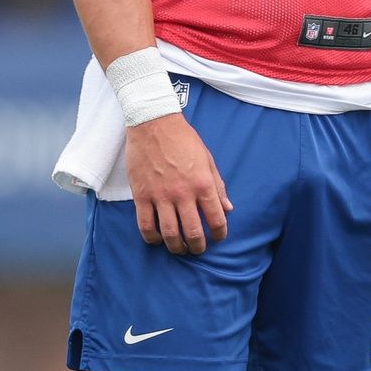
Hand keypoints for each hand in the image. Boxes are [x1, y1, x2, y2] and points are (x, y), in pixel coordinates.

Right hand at [124, 114, 231, 254]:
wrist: (153, 122)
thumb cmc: (183, 139)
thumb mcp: (207, 159)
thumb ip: (218, 186)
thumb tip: (228, 209)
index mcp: (203, 184)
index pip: (216, 219)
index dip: (219, 234)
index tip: (217, 237)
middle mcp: (183, 193)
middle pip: (193, 232)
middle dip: (197, 246)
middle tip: (197, 248)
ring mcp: (161, 196)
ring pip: (169, 234)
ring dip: (176, 247)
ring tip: (179, 248)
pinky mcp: (142, 195)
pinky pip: (145, 225)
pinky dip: (151, 237)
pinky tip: (156, 238)